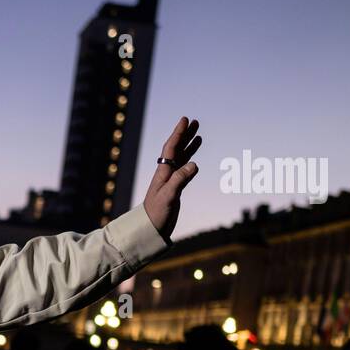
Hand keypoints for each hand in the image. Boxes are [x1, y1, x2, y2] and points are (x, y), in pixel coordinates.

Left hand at [142, 116, 201, 239]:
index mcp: (163, 173)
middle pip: (176, 149)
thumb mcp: (168, 196)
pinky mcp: (174, 188)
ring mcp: (170, 180)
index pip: (171, 148)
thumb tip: (194, 164)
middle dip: (185, 135)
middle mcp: (166, 173)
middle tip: (194, 122)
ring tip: (198, 134)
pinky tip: (195, 158)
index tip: (185, 120)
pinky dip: (190, 161)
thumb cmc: (156, 214)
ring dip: (189, 146)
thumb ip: (180, 180)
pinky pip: (184, 170)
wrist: (150, 229)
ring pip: (181, 158)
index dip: (178, 134)